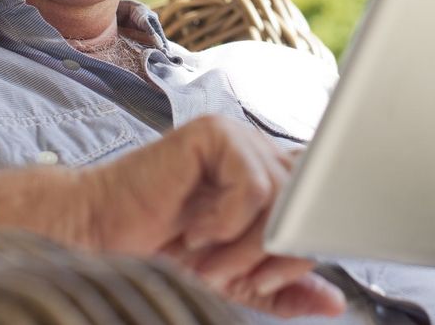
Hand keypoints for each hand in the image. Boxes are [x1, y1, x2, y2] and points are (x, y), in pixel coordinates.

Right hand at [77, 115, 343, 318]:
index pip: (317, 203)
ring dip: (245, 244)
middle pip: (305, 202)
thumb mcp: (235, 280)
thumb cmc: (160, 251)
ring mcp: (237, 138)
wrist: (99, 239)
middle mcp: (260, 152)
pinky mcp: (213, 134)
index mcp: (270, 177)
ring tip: (206, 259)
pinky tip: (194, 229)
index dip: (301, 244)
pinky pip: (251, 184)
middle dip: (276, 252)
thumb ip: (284, 289)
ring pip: (280, 196)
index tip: (268, 280)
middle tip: (236, 276)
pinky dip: (225, 221)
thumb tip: (335, 302)